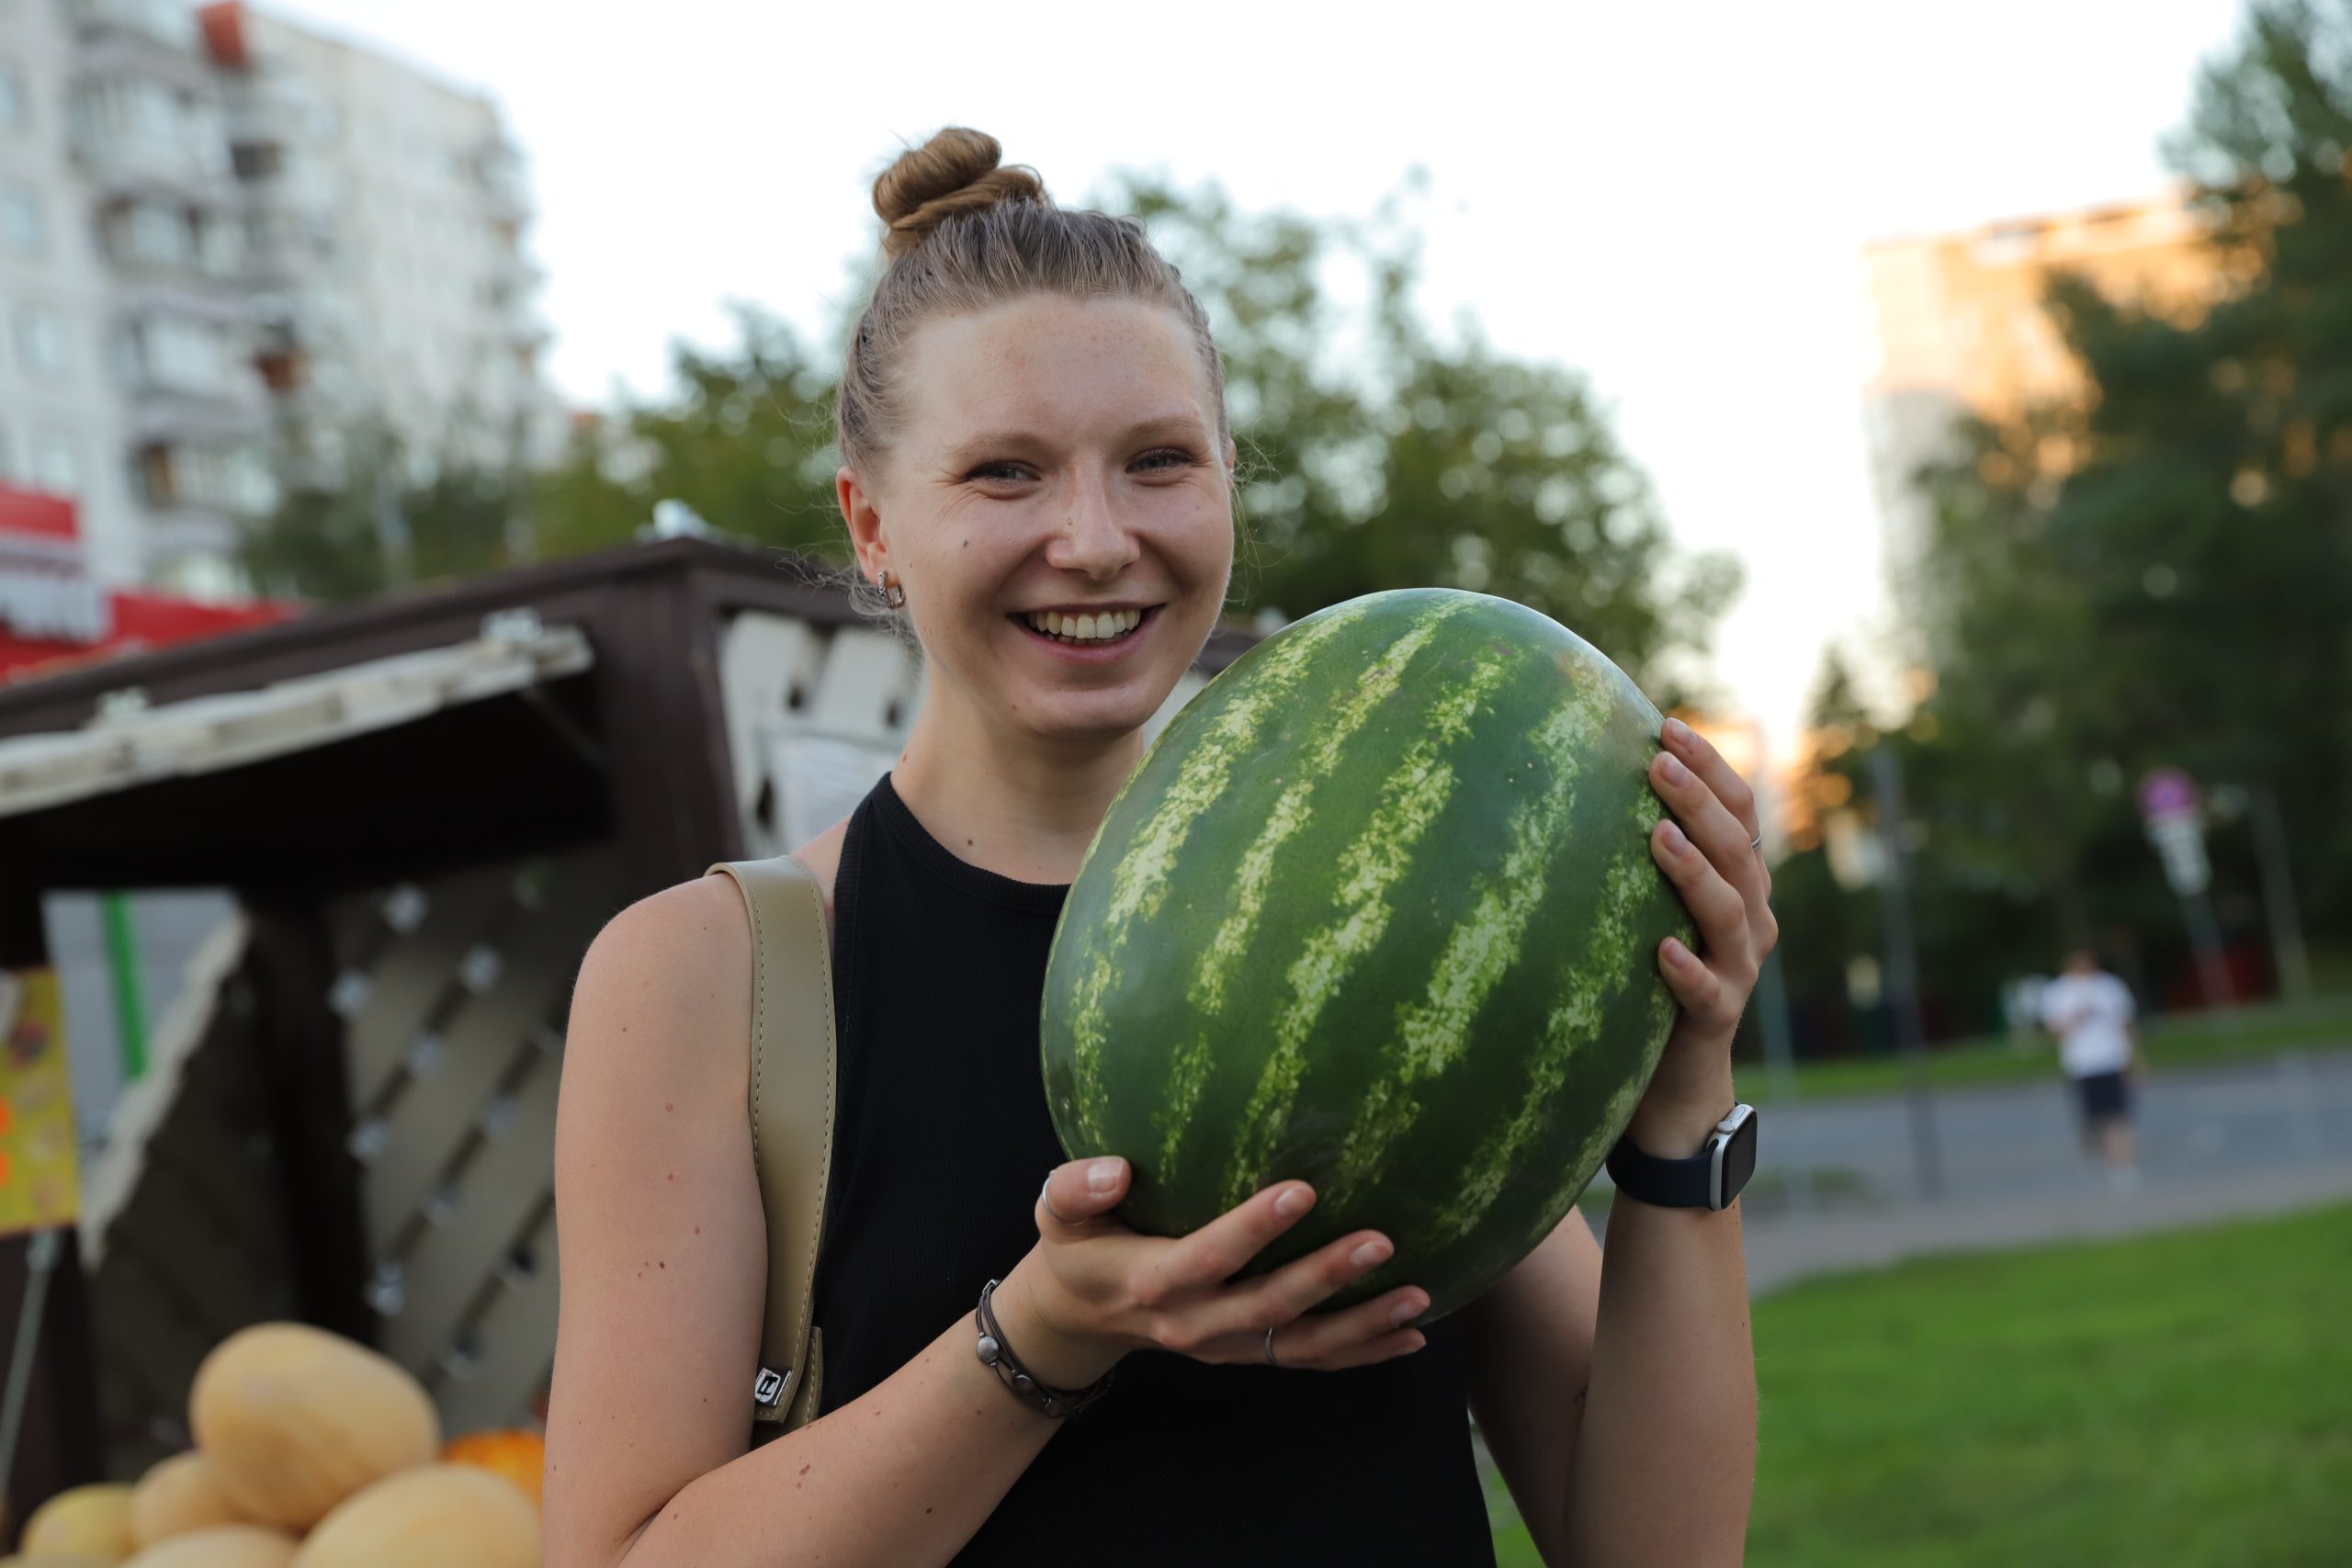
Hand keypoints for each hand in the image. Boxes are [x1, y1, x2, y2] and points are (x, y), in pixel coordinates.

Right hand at [987, 1157, 1431, 1388]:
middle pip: (1268, 1307)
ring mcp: (1227, 1346)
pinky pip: (1310, 1360)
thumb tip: (1117, 1169)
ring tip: (1419, 1298)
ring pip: (1301, 1345)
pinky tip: (1414, 1334)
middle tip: (1382, 1241)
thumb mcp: (1056, 1215)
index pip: (1208, 1256)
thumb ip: (1077, 1189)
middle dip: (1326, 1277)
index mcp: (1153, 1280)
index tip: (1302, 1189)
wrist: (1082, 1316)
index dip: (1254, 1228)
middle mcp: (1196, 1322)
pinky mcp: (1248, 1353)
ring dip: (1362, 1326)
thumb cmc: (1078, 1247)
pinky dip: (1364, 1352)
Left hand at [1638, 717, 1778, 1146]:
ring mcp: (1738, 969)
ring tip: (1658, 838)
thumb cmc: (1645, 974)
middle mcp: (1750, 919)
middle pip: (1737, 850)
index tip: (1666, 726)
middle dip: (1700, 802)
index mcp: (1738, 882)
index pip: (1737, 811)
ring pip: (1731, 913)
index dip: (1711, 766)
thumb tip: (1569, 775)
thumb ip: (1633, 852)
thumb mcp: (1644, 905)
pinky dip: (1687, 969)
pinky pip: (1708, 992)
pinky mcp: (1718, 1019)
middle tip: (1657, 766)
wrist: (1674, 1079)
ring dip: (1695, 873)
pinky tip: (1660, 949)